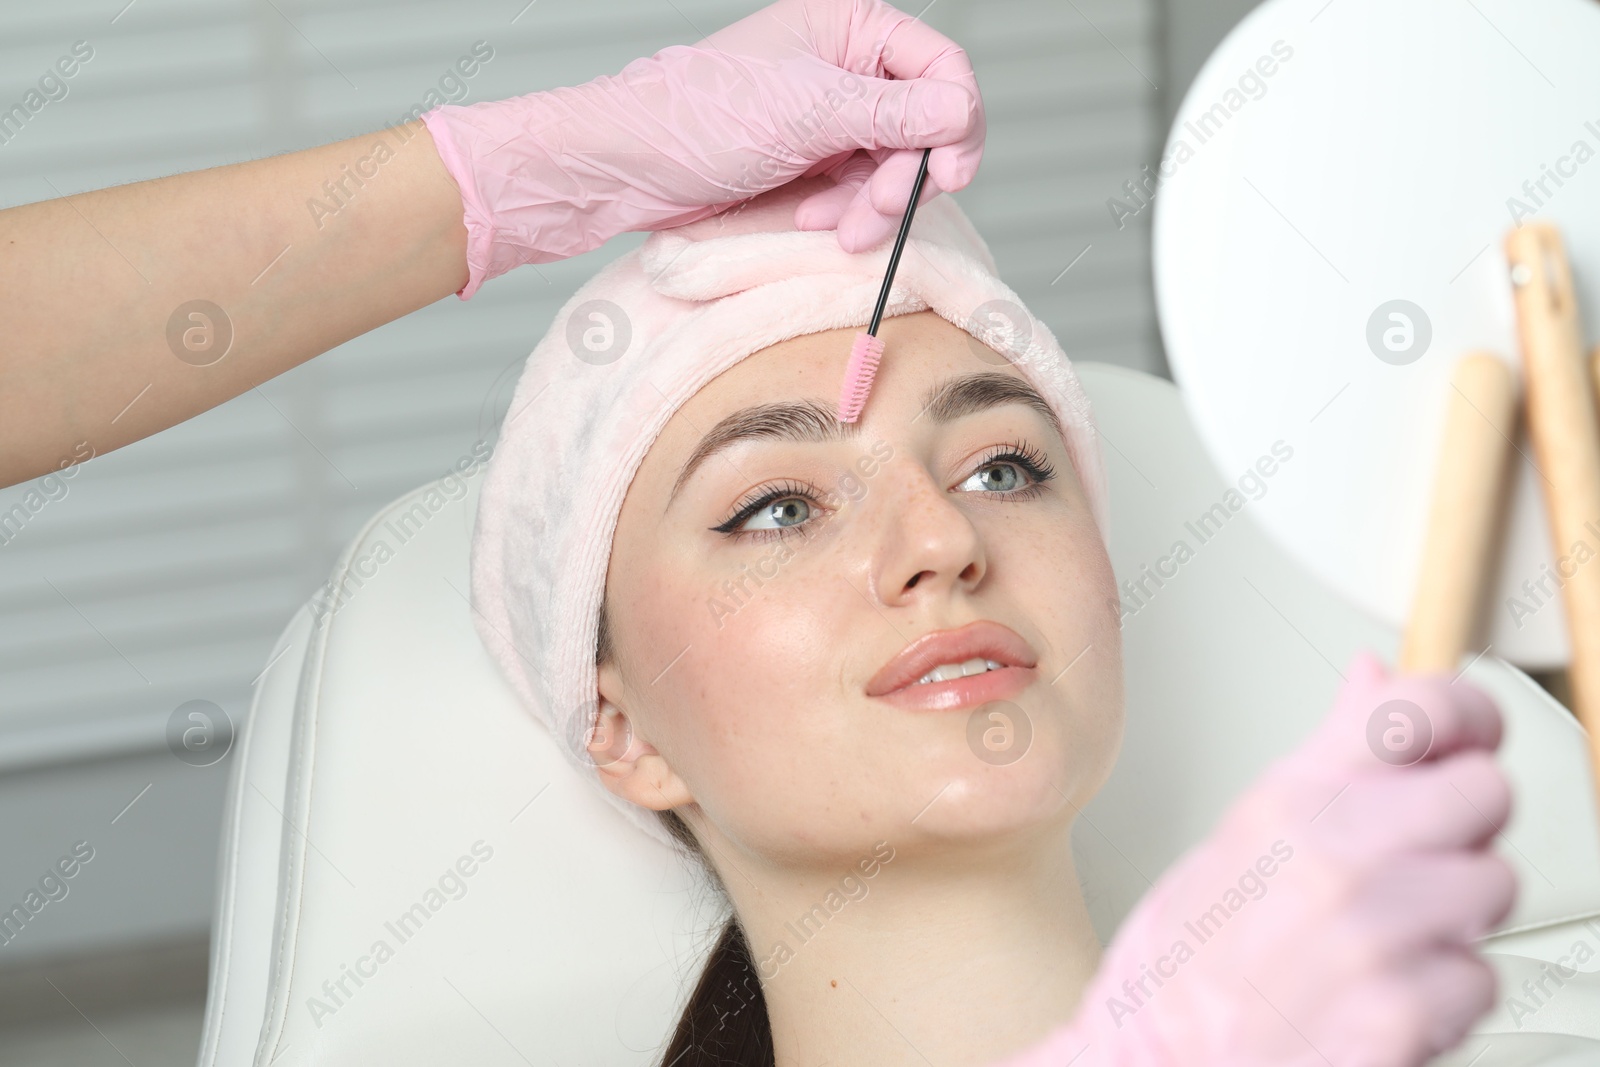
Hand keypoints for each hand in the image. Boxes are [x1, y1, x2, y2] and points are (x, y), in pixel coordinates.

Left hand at [421, 0, 983, 296]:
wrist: (631, 169)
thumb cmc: (699, 119)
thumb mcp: (808, 111)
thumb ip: (893, 113)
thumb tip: (961, 111)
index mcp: (850, 27)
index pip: (941, 66)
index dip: (955, 122)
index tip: (947, 173)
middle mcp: (847, 68)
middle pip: (925, 126)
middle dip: (905, 177)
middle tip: (878, 211)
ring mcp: (832, 118)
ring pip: (896, 169)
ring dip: (873, 206)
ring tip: (834, 227)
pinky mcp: (814, 163)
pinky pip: (861, 193)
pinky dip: (847, 216)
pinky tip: (813, 222)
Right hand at [997, 649, 1515, 1066]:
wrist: (1153, 1064)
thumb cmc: (1188, 959)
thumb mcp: (1243, 831)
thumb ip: (1329, 752)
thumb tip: (1375, 679)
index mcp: (1294, 799)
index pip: (1424, 707)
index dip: (1467, 715)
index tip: (1465, 737)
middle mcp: (1335, 855)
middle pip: (1487, 793)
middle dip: (1462, 827)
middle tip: (1417, 857)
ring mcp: (1372, 936)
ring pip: (1493, 888)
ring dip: (1455, 920)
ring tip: (1391, 935)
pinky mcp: (1399, 1017)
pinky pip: (1479, 980)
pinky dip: (1441, 997)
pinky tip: (1383, 991)